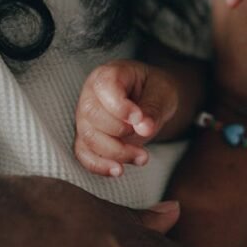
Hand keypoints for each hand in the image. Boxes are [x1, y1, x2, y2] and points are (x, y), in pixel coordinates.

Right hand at [74, 60, 179, 176]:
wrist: (152, 102)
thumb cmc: (155, 91)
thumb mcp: (162, 93)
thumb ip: (153, 108)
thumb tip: (144, 128)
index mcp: (108, 74)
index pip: (103, 87)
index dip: (120, 106)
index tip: (139, 119)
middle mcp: (90, 94)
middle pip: (91, 115)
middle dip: (119, 132)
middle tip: (145, 135)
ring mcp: (85, 118)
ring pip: (88, 137)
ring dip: (115, 152)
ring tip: (143, 157)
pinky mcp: (87, 138)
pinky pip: (84, 154)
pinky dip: (100, 166)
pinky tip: (119, 171)